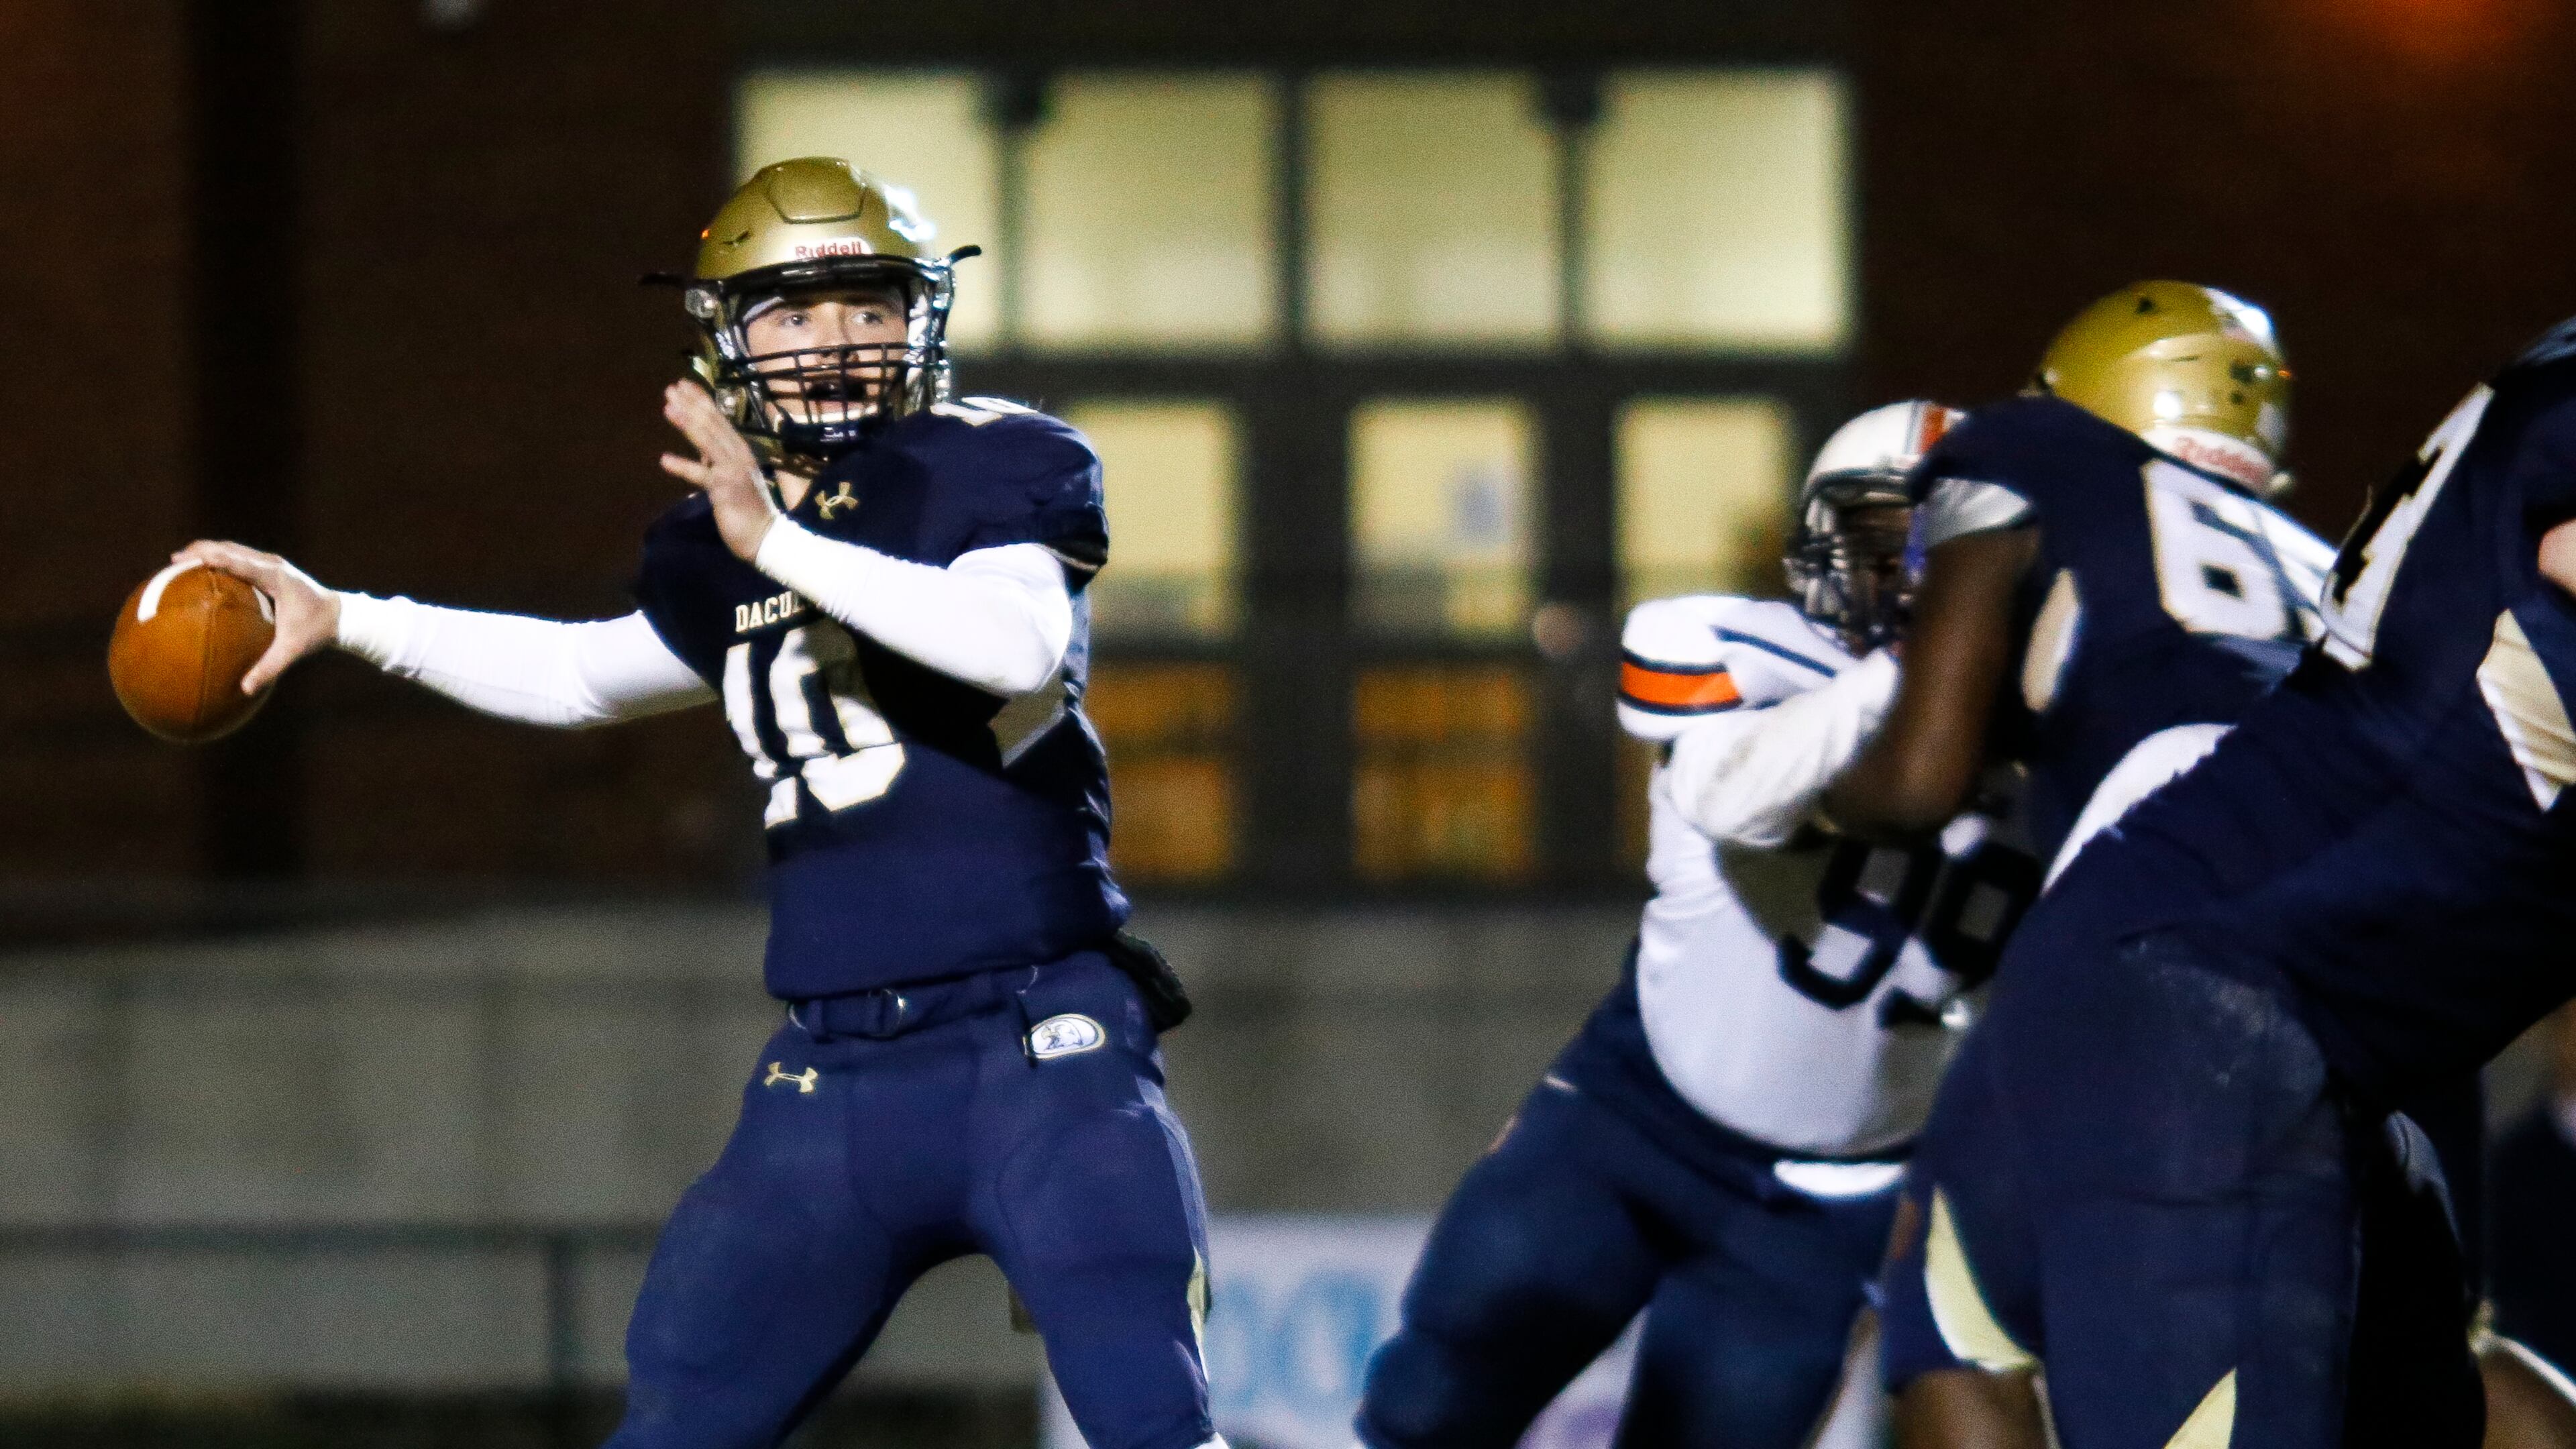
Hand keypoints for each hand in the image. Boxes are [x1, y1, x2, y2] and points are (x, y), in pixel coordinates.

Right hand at [174, 540, 337, 693]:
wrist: (340, 615)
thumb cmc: (317, 631)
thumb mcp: (293, 650)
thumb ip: (269, 668)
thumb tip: (244, 689)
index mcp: (276, 578)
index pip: (239, 562)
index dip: (213, 557)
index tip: (186, 558)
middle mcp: (272, 564)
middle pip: (231, 548)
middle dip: (202, 550)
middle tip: (174, 560)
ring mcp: (271, 563)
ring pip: (234, 549)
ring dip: (208, 551)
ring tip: (180, 561)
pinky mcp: (270, 567)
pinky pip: (240, 558)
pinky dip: (220, 559)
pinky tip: (203, 571)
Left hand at [661, 381, 777, 563]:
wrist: (765, 536)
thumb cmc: (748, 508)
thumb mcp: (732, 478)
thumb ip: (717, 461)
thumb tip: (701, 449)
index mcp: (740, 450)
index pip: (718, 419)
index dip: (701, 400)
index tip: (684, 384)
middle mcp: (738, 454)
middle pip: (713, 423)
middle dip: (692, 404)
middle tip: (671, 387)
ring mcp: (733, 470)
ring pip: (708, 441)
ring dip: (687, 423)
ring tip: (668, 407)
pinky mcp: (725, 488)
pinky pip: (701, 474)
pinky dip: (683, 466)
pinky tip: (664, 459)